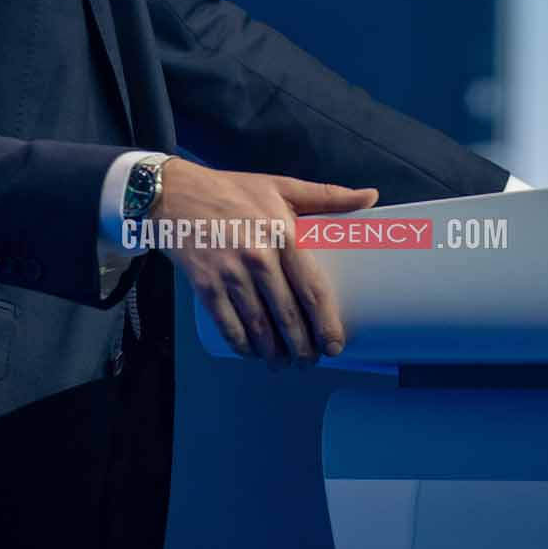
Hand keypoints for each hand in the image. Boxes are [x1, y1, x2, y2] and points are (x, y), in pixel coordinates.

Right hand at [148, 158, 377, 367]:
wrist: (175, 193)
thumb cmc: (231, 190)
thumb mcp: (281, 185)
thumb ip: (327, 195)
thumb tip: (371, 196)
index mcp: (283, 232)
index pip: (312, 289)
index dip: (326, 323)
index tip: (335, 345)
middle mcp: (259, 257)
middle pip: (288, 316)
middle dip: (302, 347)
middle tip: (310, 361)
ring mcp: (230, 274)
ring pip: (260, 327)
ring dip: (274, 353)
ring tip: (285, 363)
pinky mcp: (206, 286)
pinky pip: (229, 326)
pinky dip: (244, 346)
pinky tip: (253, 353)